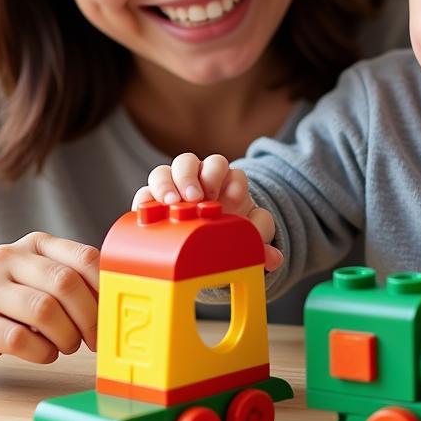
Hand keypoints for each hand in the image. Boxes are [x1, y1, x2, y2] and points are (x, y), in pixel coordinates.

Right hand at [0, 232, 99, 366]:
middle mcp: (8, 260)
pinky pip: (18, 339)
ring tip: (68, 345)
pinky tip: (46, 353)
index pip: (84, 257)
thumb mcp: (41, 275)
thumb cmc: (13, 296)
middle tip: (95, 339)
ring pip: (43, 310)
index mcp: (36, 244)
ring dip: (66, 336)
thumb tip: (115, 304)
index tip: (112, 312)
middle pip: (65, 283)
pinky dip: (42, 351)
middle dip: (89, 317)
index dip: (105, 288)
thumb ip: (74, 280)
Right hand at [134, 152, 282, 271]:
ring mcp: (176, 187)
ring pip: (170, 170)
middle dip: (197, 176)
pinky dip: (147, 198)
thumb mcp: (247, 232)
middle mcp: (201, 179)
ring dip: (170, 183)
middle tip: (197, 197)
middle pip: (198, 162)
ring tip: (171, 202)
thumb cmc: (230, 226)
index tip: (232, 199)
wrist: (207, 237)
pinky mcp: (155, 201)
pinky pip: (146, 192)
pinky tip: (148, 210)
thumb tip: (273, 258)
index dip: (232, 183)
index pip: (232, 173)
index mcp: (228, 182)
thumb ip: (258, 239)